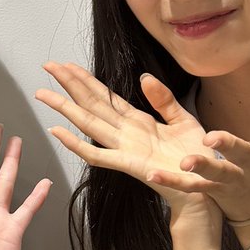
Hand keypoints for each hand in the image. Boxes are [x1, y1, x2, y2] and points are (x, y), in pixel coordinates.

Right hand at [35, 61, 216, 219]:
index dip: (85, 79)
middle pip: (91, 104)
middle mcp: (125, 133)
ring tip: (43, 94)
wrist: (205, 184)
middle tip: (48, 66)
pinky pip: (97, 155)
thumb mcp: (182, 119)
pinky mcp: (128, 164)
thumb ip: (163, 99)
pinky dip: (76, 144)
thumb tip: (144, 77)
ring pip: (88, 124)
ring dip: (65, 109)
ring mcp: (124, 148)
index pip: (105, 95)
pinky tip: (58, 131)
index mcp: (137, 121)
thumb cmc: (194, 157)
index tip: (67, 64)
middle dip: (69, 85)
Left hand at [147, 87, 249, 222]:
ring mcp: (234, 181)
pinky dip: (174, 182)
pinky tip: (154, 175)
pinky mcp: (215, 192)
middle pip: (245, 155)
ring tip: (184, 161)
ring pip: (218, 174)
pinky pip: (192, 187)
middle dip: (230, 145)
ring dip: (201, 167)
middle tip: (212, 137)